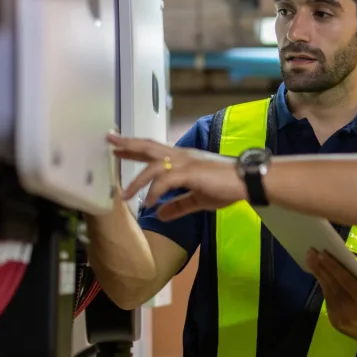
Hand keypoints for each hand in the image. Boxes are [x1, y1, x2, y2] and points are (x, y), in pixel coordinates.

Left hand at [107, 133, 246, 220]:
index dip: (134, 148)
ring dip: (136, 182)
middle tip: (109, 141)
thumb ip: (178, 205)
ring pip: (153, 168)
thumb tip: (159, 215)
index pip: (153, 150)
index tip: (118, 147)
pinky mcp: (190, 172)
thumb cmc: (227, 187)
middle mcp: (181, 155)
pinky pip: (165, 182)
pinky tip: (149, 204)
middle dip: (127, 145)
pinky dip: (154, 192)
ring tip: (123, 196)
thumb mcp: (198, 199)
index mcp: (182, 158)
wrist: (247, 180)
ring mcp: (185, 162)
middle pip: (148, 147)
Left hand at [306, 249, 356, 347]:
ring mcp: (341, 319)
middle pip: (332, 286)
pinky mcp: (335, 323)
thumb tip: (347, 264)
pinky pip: (328, 300)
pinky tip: (320, 275)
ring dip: (319, 276)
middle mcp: (351, 312)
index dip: (333, 266)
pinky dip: (324, 287)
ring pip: (327, 293)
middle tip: (311, 253)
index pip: (346, 281)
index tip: (323, 253)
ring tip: (312, 261)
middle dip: (321, 268)